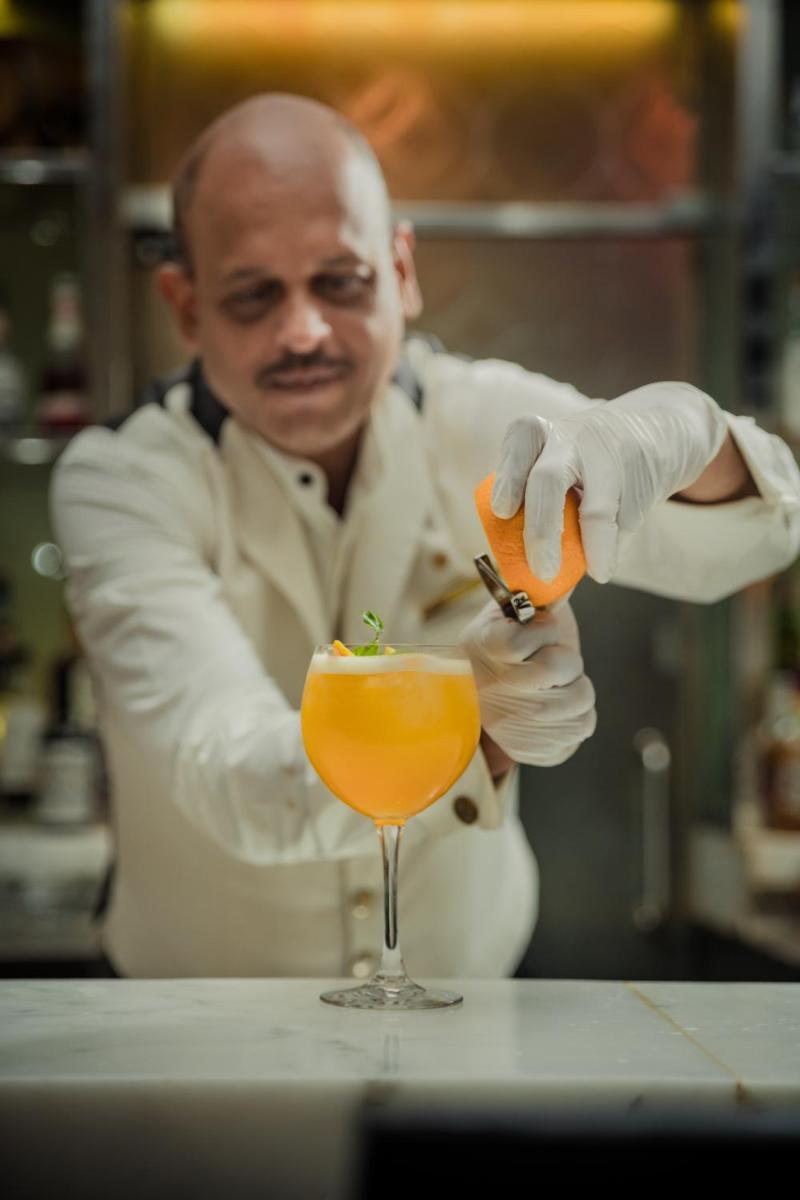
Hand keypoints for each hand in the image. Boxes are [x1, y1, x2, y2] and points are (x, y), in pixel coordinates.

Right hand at [463, 598, 595, 767]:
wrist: (478, 693)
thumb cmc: (504, 643)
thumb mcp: (510, 611)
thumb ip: (536, 593)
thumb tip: (570, 567)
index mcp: (483, 645)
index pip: (532, 635)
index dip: (545, 630)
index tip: (538, 629)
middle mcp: (492, 689)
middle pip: (559, 666)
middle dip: (566, 658)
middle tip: (550, 659)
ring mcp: (510, 724)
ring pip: (580, 699)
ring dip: (577, 686)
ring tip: (556, 684)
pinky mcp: (530, 748)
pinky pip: (581, 727)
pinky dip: (580, 714)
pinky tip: (559, 706)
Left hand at [490, 382, 728, 582]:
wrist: (658, 427)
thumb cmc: (587, 457)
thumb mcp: (557, 457)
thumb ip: (534, 498)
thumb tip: (515, 567)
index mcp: (542, 433)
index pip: (521, 442)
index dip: (508, 476)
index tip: (502, 511)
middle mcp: (574, 438)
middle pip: (549, 480)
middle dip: (541, 531)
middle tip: (541, 571)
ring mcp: (611, 455)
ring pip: (596, 511)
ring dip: (592, 550)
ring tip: (592, 574)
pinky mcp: (644, 477)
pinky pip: (625, 524)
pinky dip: (614, 549)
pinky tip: (607, 561)